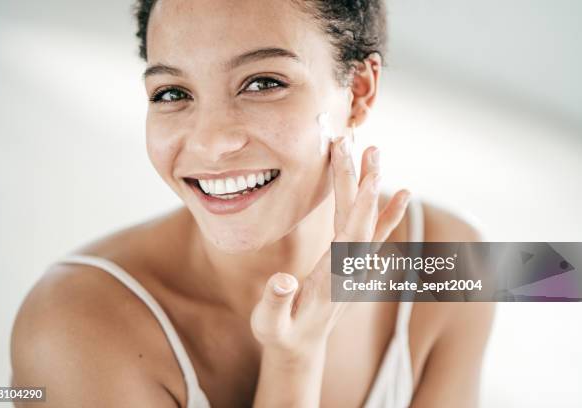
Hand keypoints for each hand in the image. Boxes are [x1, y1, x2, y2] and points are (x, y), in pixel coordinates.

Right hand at [250, 136, 411, 354]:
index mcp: (333, 278)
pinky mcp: (354, 263)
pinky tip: (402, 193)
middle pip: (361, 218)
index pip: (352, 235)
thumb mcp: (270, 325)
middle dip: (360, 179)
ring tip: (373, 152)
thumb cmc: (281, 333)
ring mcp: (356, 265)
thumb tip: (283, 282)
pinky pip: (375, 234)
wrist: (302, 346)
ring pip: (368, 219)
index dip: (361, 205)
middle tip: (354, 143)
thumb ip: (275, 303)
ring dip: (371, 185)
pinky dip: (389, 212)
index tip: (366, 174)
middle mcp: (352, 268)